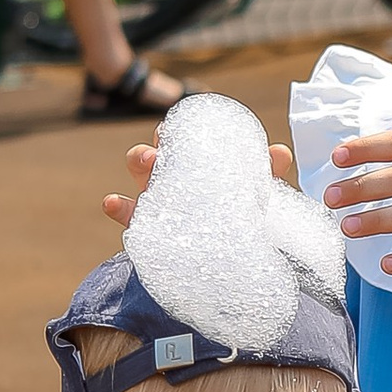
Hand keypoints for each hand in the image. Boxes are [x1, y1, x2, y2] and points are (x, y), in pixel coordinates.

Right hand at [102, 134, 294, 230]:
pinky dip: (118, 207)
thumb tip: (280, 152)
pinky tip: (112, 202)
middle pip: (157, 152)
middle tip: (164, 142)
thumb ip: (267, 176)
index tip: (176, 122)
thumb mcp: (260, 198)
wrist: (237, 270)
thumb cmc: (245, 222)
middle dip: (157, 140)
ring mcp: (159, 205)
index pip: (182, 140)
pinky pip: (129, 219)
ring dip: (139, 161)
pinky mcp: (151, 233)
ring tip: (148, 161)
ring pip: (140, 176)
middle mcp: (174, 181)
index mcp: (196, 168)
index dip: (176, 128)